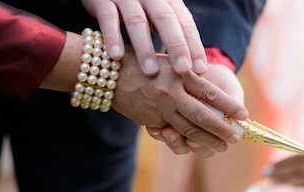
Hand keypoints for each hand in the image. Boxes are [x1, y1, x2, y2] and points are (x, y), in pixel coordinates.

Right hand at [82, 0, 205, 74]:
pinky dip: (113, 37)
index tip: (201, 69)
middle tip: (183, 70)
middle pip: (166, 20)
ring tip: (151, 72)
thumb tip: (193, 68)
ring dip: (145, 48)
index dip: (194, 45)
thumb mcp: (157, 14)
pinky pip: (108, 17)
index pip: (185, 22)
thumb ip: (173, 33)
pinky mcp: (102, 0)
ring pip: (137, 21)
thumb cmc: (135, 6)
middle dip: (176, 46)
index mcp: (167, 1)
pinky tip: (117, 56)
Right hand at [114, 51, 246, 156]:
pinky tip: (197, 146)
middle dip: (221, 129)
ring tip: (222, 146)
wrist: (111, 72)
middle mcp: (172, 92)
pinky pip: (170, 134)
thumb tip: (215, 94)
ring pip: (188, 129)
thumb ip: (190, 78)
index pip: (211, 93)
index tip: (244, 115)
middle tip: (235, 138)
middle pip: (203, 115)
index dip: (229, 105)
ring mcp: (161, 108)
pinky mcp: (151, 120)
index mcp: (181, 74)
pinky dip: (184, 140)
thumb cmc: (145, 63)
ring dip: (207, 140)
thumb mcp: (170, 64)